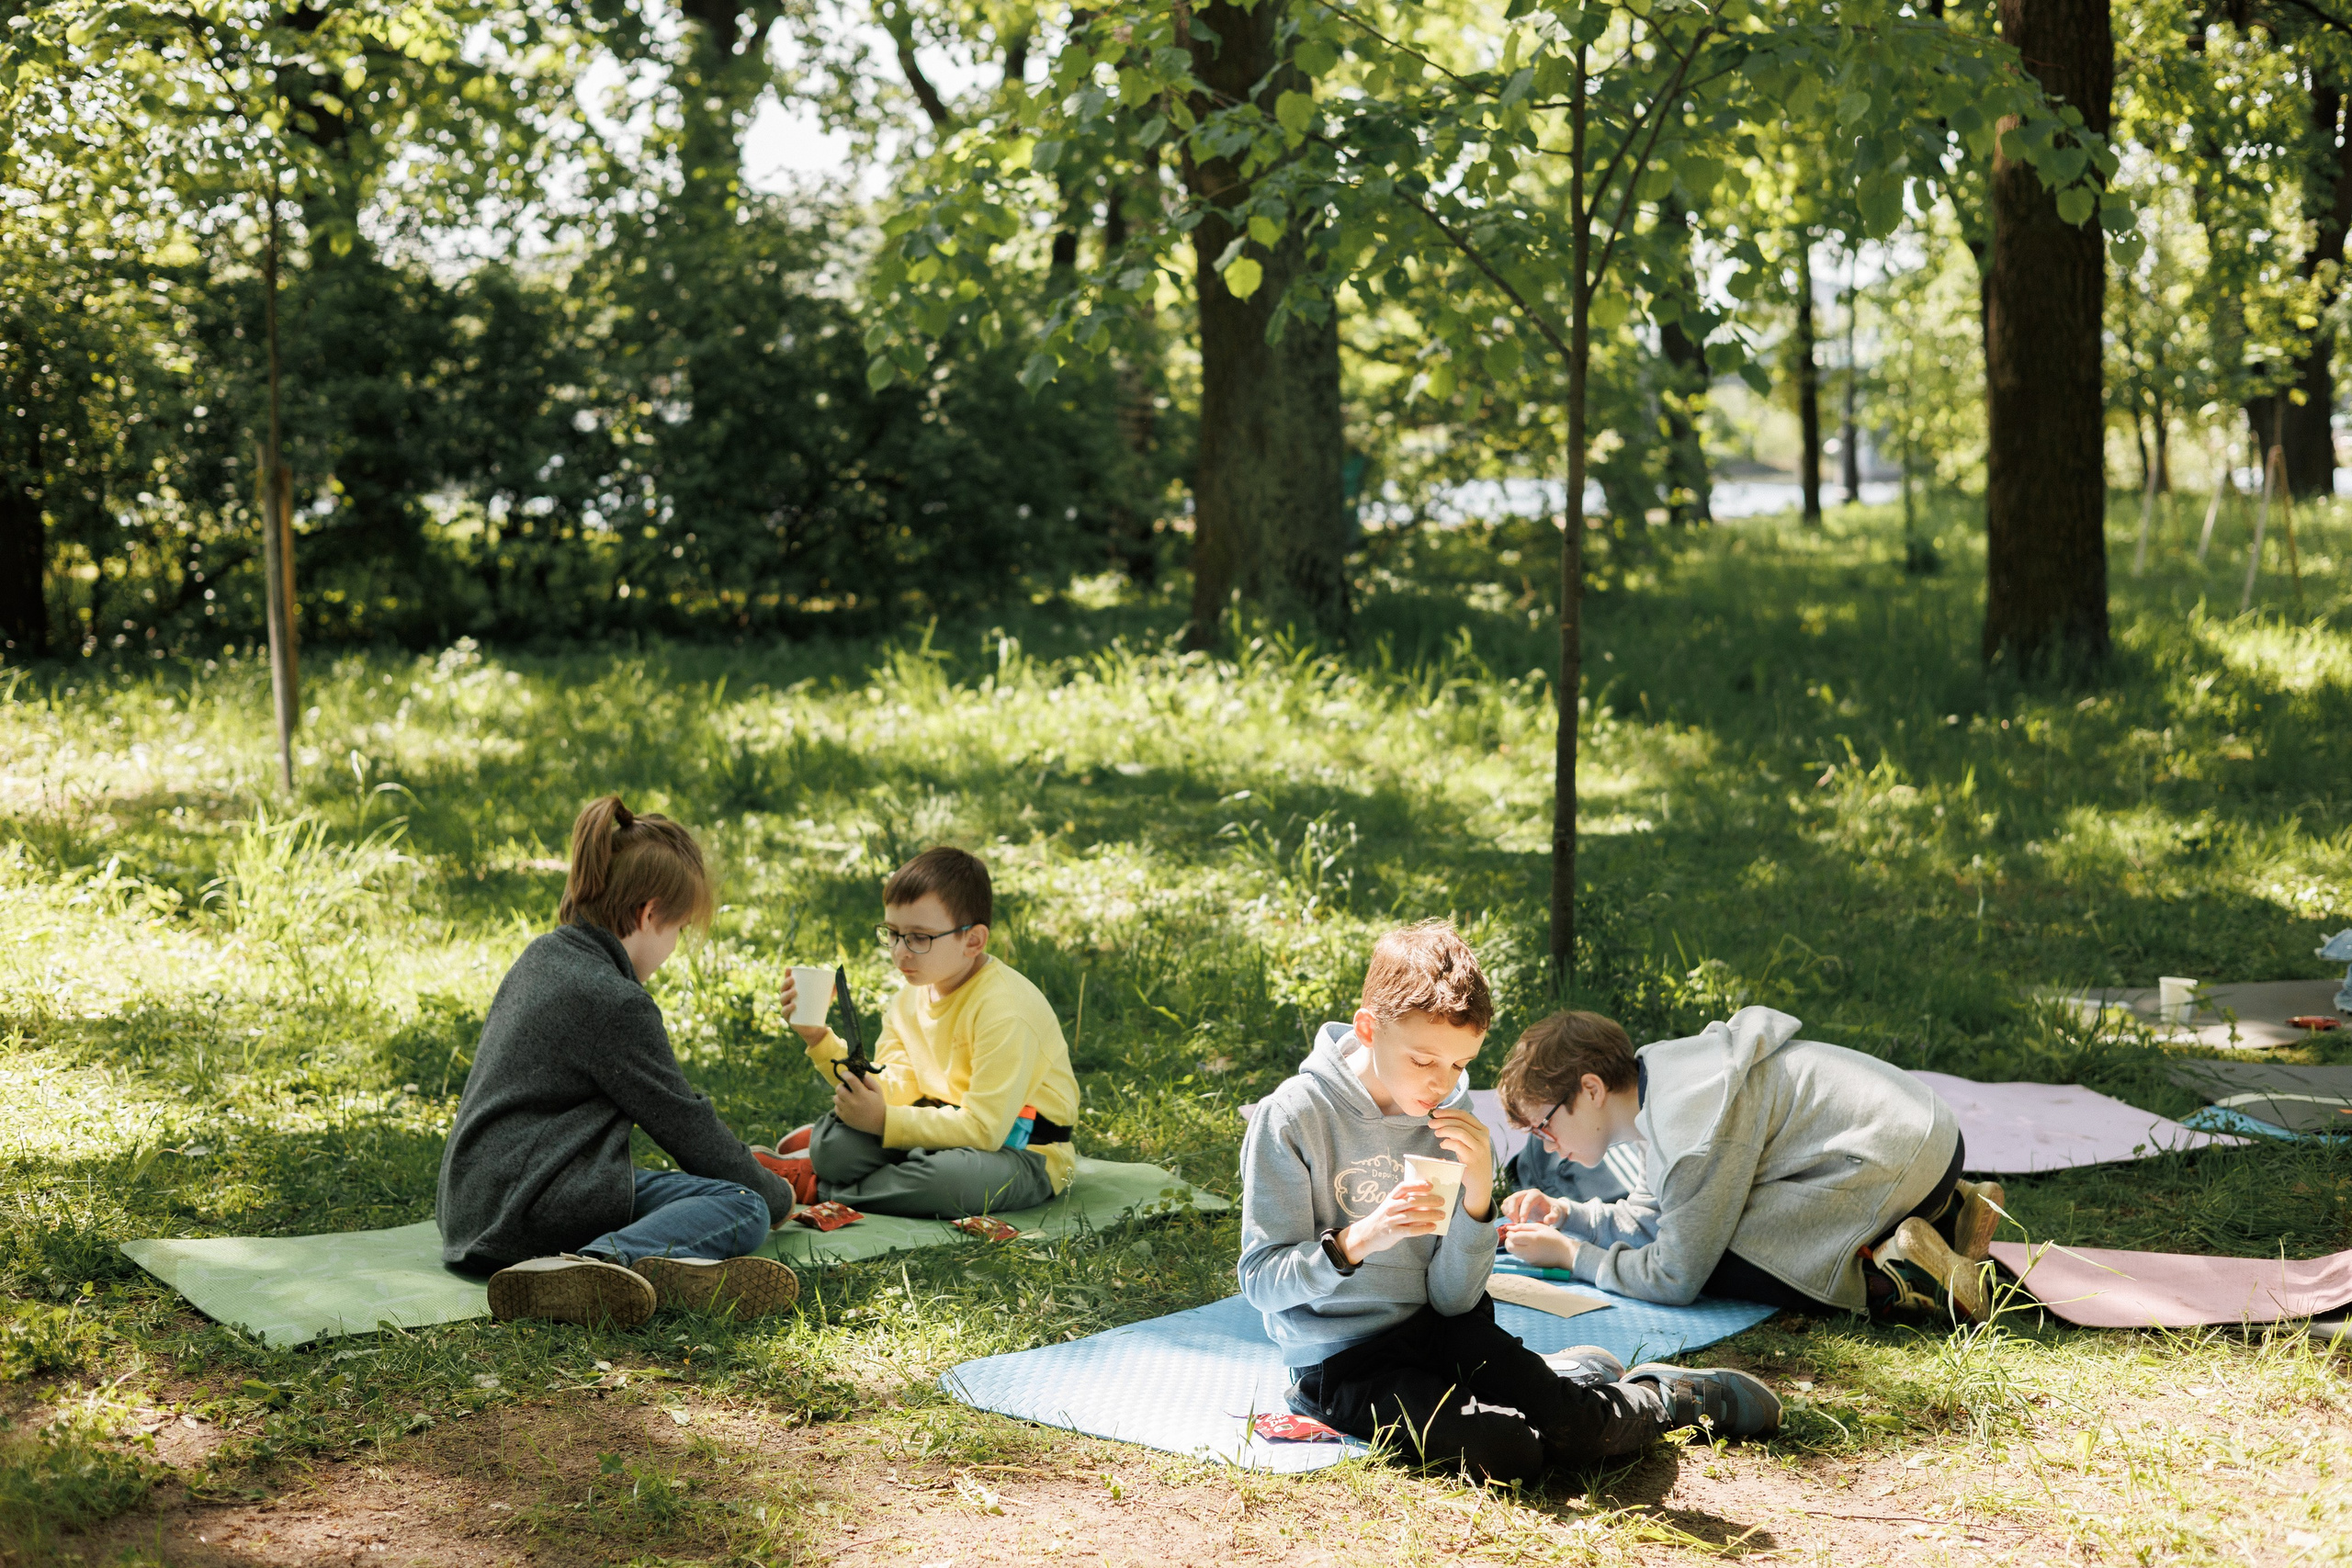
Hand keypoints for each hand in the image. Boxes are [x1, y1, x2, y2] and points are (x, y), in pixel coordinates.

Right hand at [778, 972, 829, 1046]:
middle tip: (793, 980)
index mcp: (792, 992)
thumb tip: (839, 979)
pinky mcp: (790, 1019)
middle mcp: (787, 1000)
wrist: (814, 1028)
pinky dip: (788, 1009)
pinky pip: (785, 1013)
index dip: (786, 975)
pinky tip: (793, 1005)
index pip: (787, 982)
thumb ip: (831, 990)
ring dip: (787, 994)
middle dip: (786, 983)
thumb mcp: (824, 999)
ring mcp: (787, 1009)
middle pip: (783, 990)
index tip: (789, 969)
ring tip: (795, 991)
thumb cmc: (817, 1009)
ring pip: (783, 1000)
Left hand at [833, 1069, 886, 1134]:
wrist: (879, 1123)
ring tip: (847, 1096)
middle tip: (846, 1087)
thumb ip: (869, 1080)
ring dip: (840, 1095)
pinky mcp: (844, 1118)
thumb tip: (859, 1074)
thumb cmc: (878, 1104)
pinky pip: (836, 1108)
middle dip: (841, 1085)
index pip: (850, 1080)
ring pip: (836, 1098)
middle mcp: (853, 1102)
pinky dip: (840, 1105)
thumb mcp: (877, 1090)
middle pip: (839, 1089)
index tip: (844, 1073)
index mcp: (862, 1094)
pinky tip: (847, 1105)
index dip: (845, 1074)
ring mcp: (848, 1111)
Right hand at [1337, 1177, 1446, 1263]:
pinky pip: (1410, 1230)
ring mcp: (1391, 1220)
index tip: (1430, 1185)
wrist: (1367, 1234)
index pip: (1403, 1187)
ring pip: (1413, 1215)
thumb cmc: (1384, 1218)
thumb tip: (1429, 1201)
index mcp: (1390, 1198)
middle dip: (1429, 1200)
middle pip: (1411, 1201)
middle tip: (1441, 1201)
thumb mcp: (1391, 1207)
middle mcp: (1390, 1207)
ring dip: (1429, 1214)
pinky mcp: (1393, 1232)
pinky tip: (1432, 1227)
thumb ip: (1405, 1203)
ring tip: (1442, 1215)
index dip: (1417, 1184)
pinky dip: (1423, 1228)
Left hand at [1425, 1104, 1494, 1219]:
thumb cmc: (1471, 1160)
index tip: (1435, 1113)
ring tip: (1436, 1133)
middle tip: (1430, 1123)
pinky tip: (1442, 1145)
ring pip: (1459, 1132)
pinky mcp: (1473, 1158)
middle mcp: (1483, 1137)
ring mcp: (1479, 1148)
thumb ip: (1461, 1132)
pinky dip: (1447, 1143)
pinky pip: (1457, 1145)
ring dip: (1444, 1130)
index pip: (1464, 1115)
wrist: (1480, 1183)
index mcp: (1483, 1130)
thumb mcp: (1470, 1143)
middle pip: (1460, 1122)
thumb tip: (1442, 1120)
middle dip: (1443, 1121)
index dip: (1448, 1112)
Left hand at [1500, 1223, 1578, 1268]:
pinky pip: (1520, 1256)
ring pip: (1513, 1253)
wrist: (1564, 1253)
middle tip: (1513, 1235)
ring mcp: (1530, 1259)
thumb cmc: (1553, 1237)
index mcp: (1533, 1240)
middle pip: (1509, 1247)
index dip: (1510, 1233)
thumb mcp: (1540, 1227)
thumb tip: (1509, 1227)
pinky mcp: (1531, 1264)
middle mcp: (1530, 1251)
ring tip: (1521, 1240)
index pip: (1513, 1238)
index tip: (1513, 1230)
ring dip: (1513, 1245)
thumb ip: (1523, 1227)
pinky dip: (1519, 1250)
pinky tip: (1527, 1246)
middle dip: (1508, 1240)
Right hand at [1501, 1188, 1565, 1225]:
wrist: (1547, 1208)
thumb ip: (1553, 1217)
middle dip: (1513, 1211)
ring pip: (1507, 1201)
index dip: (1523, 1212)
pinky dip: (1506, 1213)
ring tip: (1515, 1222)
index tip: (1522, 1222)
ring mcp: (1518, 1196)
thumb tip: (1546, 1220)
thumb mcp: (1556, 1214)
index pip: (1526, 1201)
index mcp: (1535, 1194)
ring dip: (1508, 1212)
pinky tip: (1513, 1220)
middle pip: (1514, 1199)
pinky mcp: (1513, 1201)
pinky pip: (1505, 1205)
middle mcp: (1525, 1192)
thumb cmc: (1551, 1211)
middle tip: (1516, 1223)